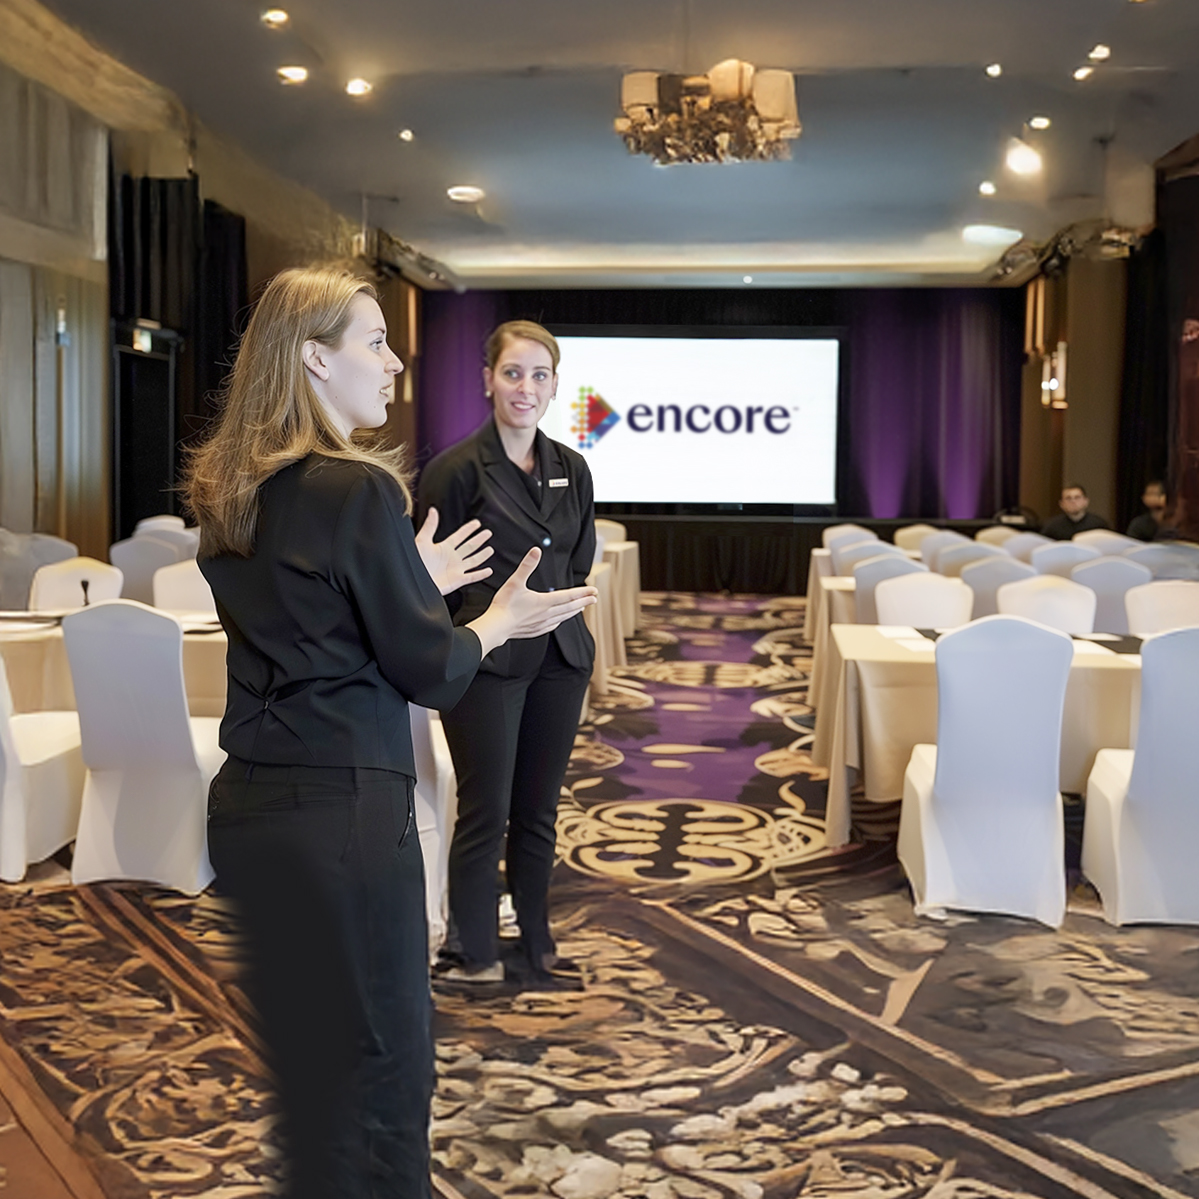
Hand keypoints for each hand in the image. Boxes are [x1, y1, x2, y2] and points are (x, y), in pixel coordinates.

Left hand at [415, 508, 493, 595]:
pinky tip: (488, 571)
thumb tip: (433, 510)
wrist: (413, 581)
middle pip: (469, 546)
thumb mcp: (422, 542)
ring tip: (490, 550)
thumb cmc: (414, 563)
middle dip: (479, 539)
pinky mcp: (457, 580)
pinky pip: (472, 577)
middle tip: (488, 533)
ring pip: (473, 561)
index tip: (476, 523)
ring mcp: (455, 569)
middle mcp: (451, 558)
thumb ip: (430, 526)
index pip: (459, 536)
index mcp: (444, 548)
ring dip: (482, 555)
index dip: (468, 529)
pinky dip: (481, 574)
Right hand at [467, 547, 597, 655]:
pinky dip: (561, 621)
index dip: (583, 592)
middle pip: (570, 607)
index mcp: (544, 601)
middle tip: (594, 599)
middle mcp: (546, 614)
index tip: (594, 591)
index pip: (568, 595)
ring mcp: (541, 623)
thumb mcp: (515, 581)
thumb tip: (536, 551)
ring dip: (574, 611)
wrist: (496, 627)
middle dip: (583, 602)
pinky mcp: (535, 630)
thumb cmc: (504, 605)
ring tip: (581, 608)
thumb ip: (527, 566)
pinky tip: (560, 620)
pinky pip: (553, 625)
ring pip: (563, 617)